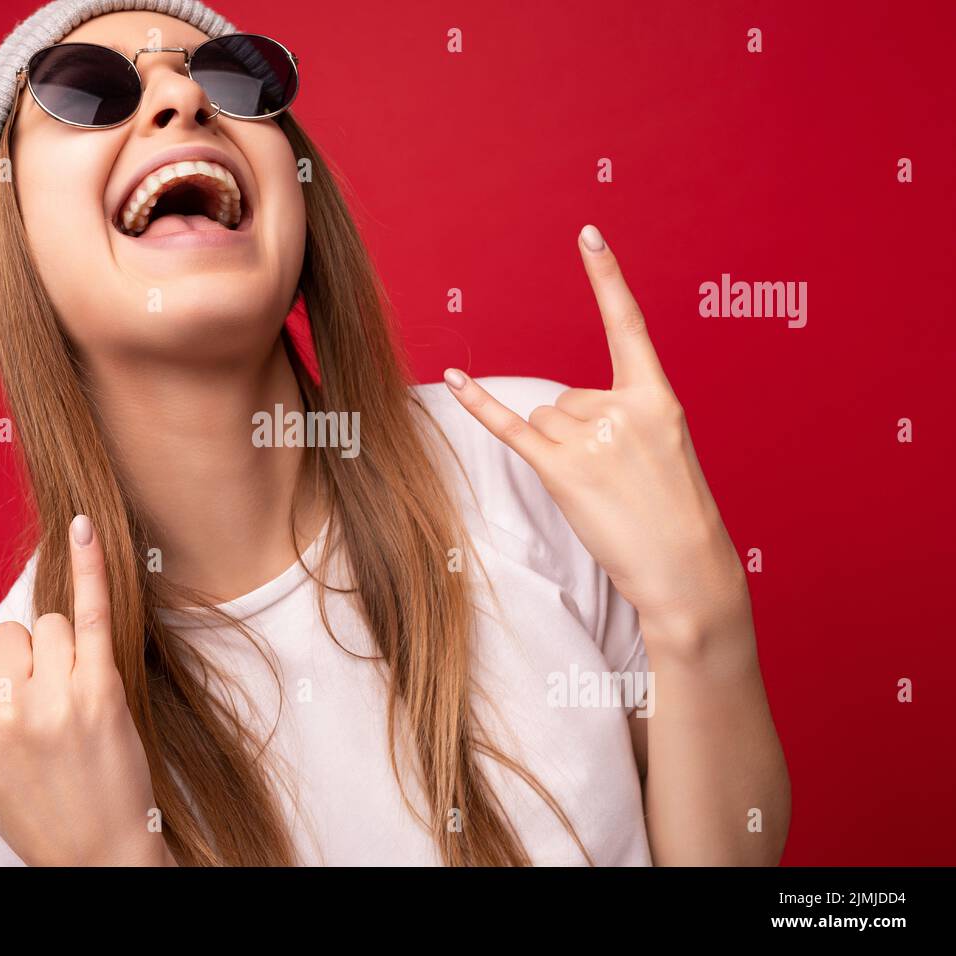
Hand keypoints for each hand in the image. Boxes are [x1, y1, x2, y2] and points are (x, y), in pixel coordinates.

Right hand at [0, 516, 173, 865]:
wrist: (98, 854)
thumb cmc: (34, 808)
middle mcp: (2, 711)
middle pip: (5, 632)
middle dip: (22, 657)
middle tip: (42, 709)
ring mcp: (54, 699)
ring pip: (48, 625)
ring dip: (60, 652)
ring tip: (72, 706)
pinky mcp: (102, 689)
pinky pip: (92, 613)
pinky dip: (89, 567)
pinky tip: (83, 528)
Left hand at [444, 224, 748, 650]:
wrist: (684, 568)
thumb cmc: (674, 512)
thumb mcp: (665, 449)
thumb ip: (622, 414)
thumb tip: (562, 407)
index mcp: (658, 398)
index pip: (628, 325)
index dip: (606, 277)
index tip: (587, 234)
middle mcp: (623, 408)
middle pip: (566, 397)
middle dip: (578, 434)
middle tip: (615, 478)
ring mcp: (592, 438)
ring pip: (545, 418)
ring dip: (559, 451)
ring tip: (598, 489)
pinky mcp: (562, 470)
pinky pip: (511, 427)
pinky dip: (479, 405)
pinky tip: (454, 380)